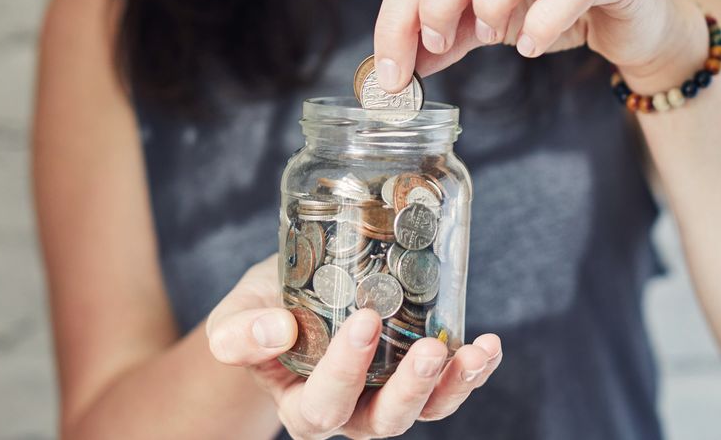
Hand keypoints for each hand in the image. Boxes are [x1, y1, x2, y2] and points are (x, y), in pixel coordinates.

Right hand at [206, 256, 502, 438]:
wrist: (288, 298)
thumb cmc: (260, 311)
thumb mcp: (232, 318)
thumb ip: (240, 332)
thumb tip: (276, 329)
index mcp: (302, 405)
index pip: (324, 405)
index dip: (345, 371)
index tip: (364, 320)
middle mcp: (351, 410)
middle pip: (384, 421)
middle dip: (409, 390)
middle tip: (427, 350)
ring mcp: (388, 393)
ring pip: (425, 409)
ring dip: (453, 384)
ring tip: (474, 352)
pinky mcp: (418, 372)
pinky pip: (450, 384)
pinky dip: (472, 369)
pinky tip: (487, 345)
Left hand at [372, 0, 707, 94]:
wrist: (636, 24)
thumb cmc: (556, 12)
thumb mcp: (487, 24)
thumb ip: (444, 37)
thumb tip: (396, 69)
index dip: (398, 11)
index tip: (391, 71)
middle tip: (439, 45)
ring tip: (491, 35)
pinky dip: (548, 16)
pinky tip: (532, 45)